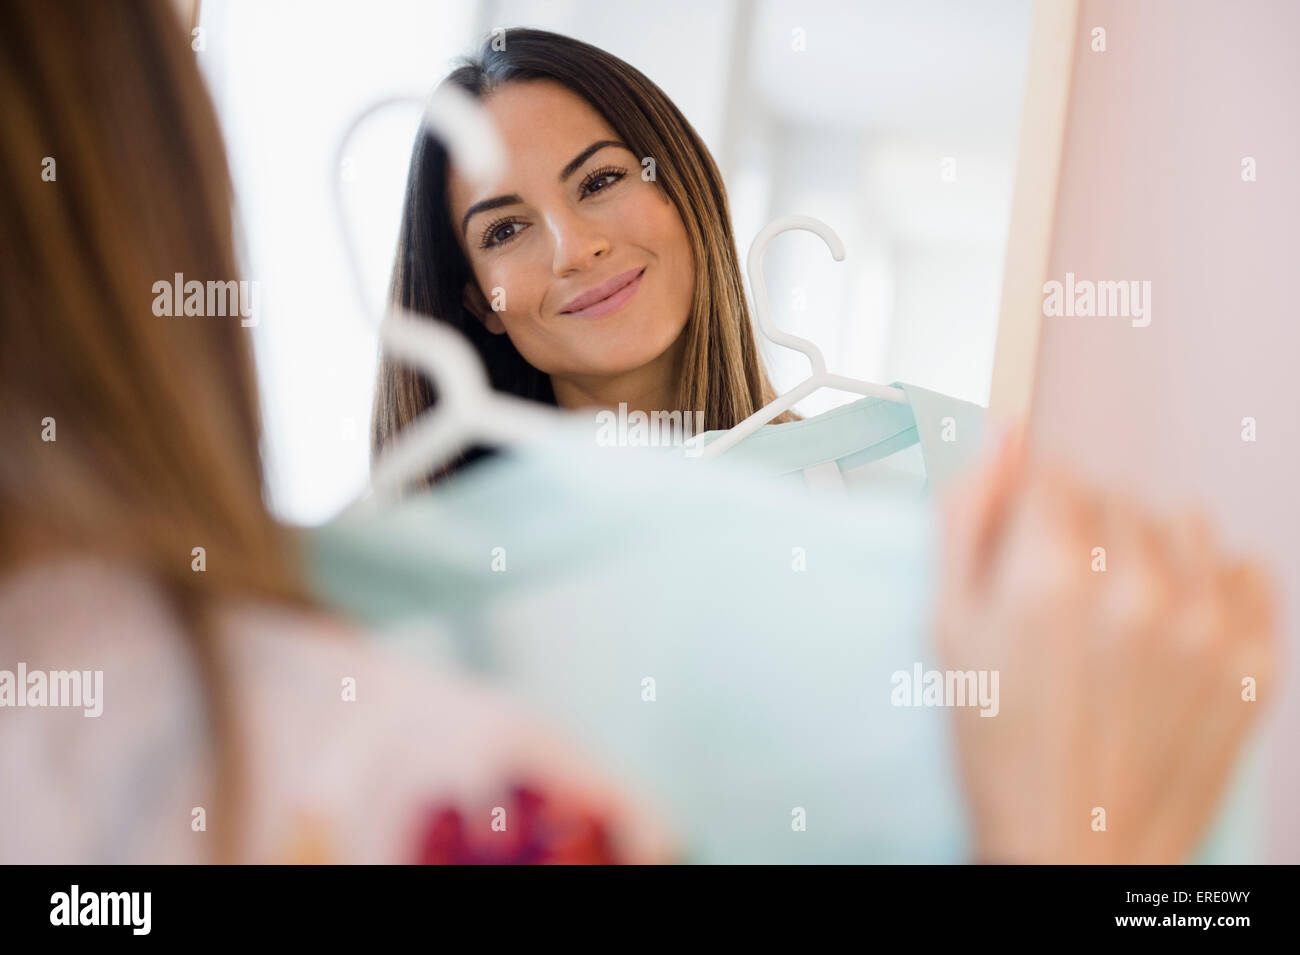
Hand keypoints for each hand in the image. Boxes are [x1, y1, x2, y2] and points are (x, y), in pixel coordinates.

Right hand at [934, 427, 1277, 863]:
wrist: (1075, 849)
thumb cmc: (1001, 746)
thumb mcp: (948, 628)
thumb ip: (967, 517)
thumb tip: (1003, 437)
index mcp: (1050, 575)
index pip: (1051, 473)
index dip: (1028, 508)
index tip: (1024, 546)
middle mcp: (1136, 587)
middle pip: (1113, 496)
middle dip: (1082, 527)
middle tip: (1063, 594)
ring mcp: (1207, 624)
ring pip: (1179, 522)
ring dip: (1147, 546)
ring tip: (1119, 607)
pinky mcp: (1255, 659)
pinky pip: (1244, 567)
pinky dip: (1209, 582)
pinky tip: (1171, 624)